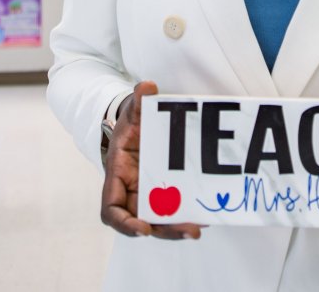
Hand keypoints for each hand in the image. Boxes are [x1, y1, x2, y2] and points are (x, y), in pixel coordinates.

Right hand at [100, 80, 203, 240]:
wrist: (139, 125)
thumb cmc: (131, 122)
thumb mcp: (133, 111)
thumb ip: (138, 101)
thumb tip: (147, 87)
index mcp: (118, 176)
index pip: (111, 211)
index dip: (124, 224)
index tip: (144, 228)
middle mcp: (132, 192)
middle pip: (142, 222)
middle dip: (164, 230)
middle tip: (189, 230)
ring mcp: (149, 195)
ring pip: (161, 220)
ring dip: (178, 227)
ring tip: (200, 225)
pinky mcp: (166, 193)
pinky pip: (175, 209)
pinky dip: (188, 213)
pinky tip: (207, 212)